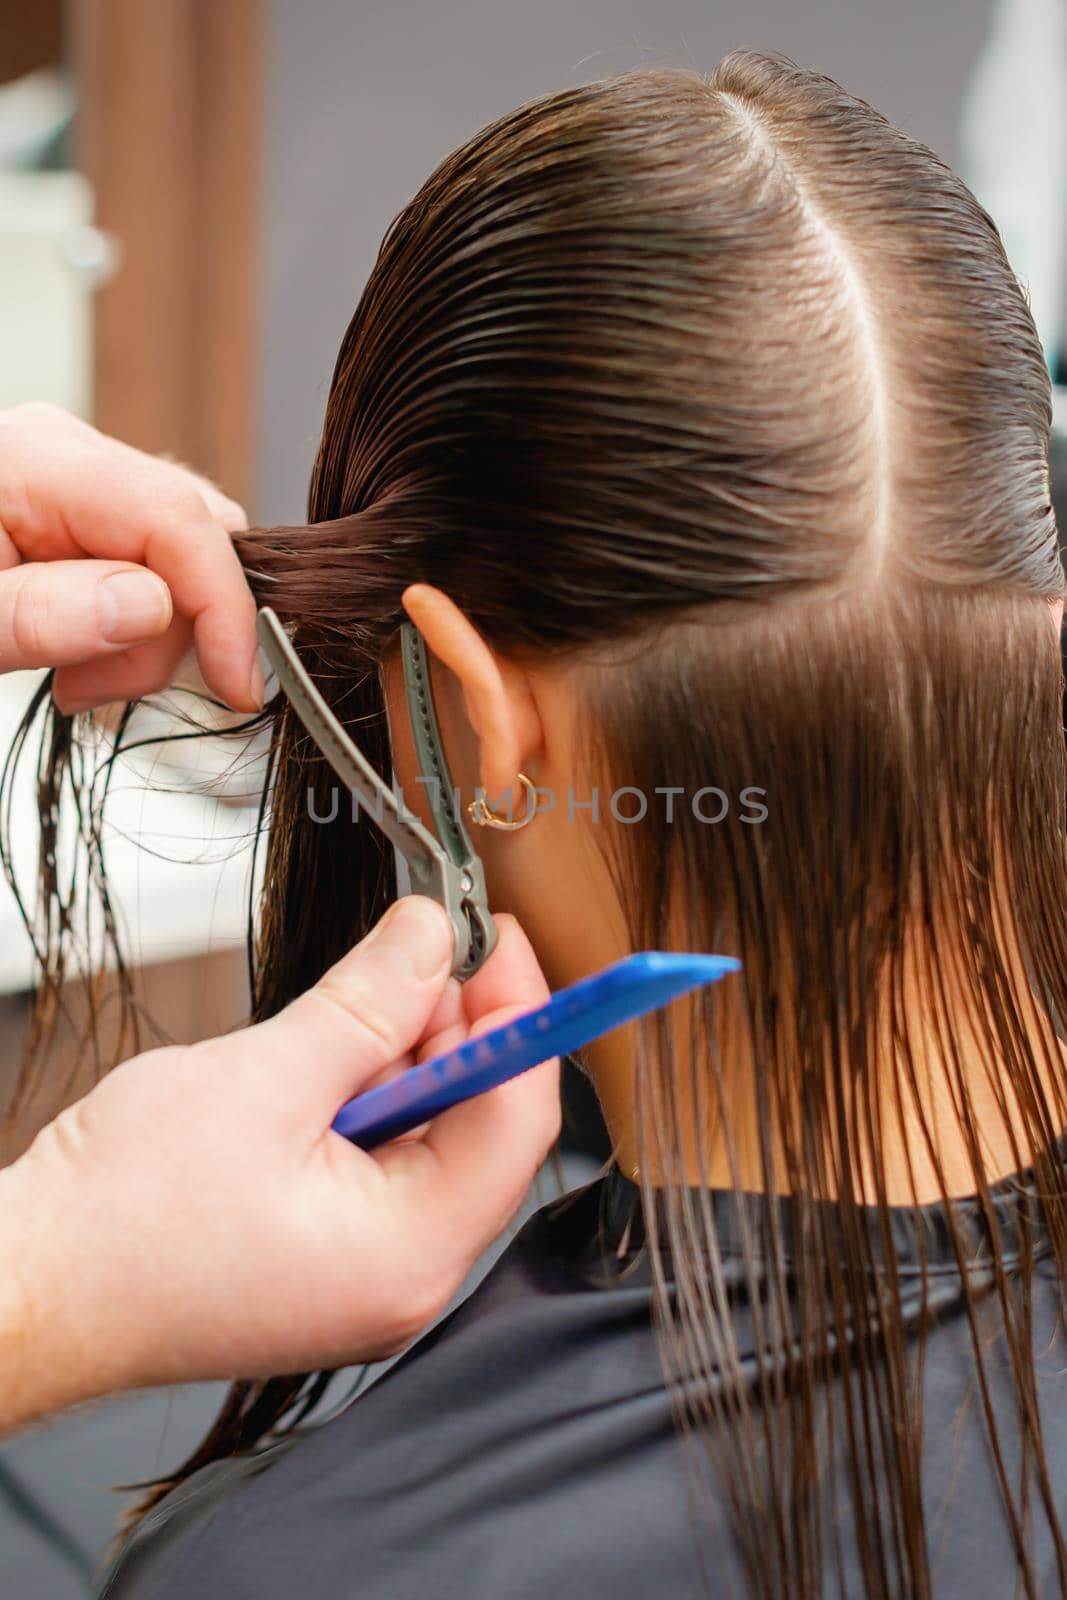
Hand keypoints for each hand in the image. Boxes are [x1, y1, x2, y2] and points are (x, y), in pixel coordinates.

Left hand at [0, 402, 259, 710]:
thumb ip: (44, 614)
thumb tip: (150, 606)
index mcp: (36, 460)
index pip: (178, 521)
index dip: (223, 606)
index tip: (238, 685)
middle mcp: (68, 460)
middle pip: (194, 539)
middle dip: (176, 629)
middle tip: (95, 687)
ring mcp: (77, 490)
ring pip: (181, 566)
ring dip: (149, 641)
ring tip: (71, 679)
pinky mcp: (78, 526)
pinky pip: (147, 576)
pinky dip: (131, 633)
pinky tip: (78, 658)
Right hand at [0, 899, 559, 1431]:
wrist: (30, 1289)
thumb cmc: (119, 1220)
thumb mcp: (262, 1080)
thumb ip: (367, 1004)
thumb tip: (434, 940)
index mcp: (410, 1251)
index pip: (519, 1113)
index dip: (521, 1011)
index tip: (498, 936)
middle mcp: (405, 1275)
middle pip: (483, 1122)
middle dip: (457, 1024)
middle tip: (416, 949)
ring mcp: (367, 1271)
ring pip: (431, 1133)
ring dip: (405, 1053)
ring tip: (347, 1007)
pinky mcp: (330, 1253)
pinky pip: (384, 1158)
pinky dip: (368, 1093)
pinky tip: (324, 1057)